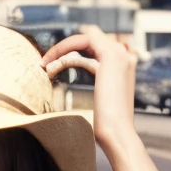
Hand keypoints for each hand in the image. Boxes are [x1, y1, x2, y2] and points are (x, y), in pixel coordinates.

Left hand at [41, 30, 137, 146]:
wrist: (116, 132)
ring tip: (45, 65)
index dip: (73, 52)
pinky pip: (83, 42)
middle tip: (46, 63)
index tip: (53, 66)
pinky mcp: (111, 56)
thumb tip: (81, 86)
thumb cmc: (106, 124)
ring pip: (85, 38)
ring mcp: (120, 54)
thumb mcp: (100, 99)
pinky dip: (63, 50)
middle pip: (90, 39)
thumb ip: (98, 86)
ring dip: (62, 49)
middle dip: (65, 48)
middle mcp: (125, 57)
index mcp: (124, 66)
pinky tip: (51, 66)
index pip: (96, 47)